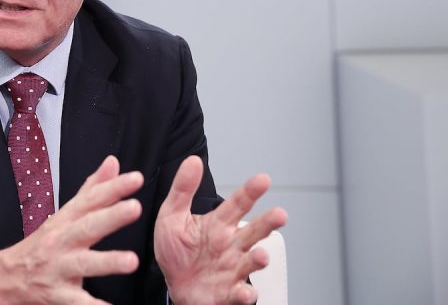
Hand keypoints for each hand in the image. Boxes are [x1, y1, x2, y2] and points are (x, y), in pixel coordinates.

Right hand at [0, 155, 142, 304]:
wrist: (5, 278)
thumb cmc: (42, 245)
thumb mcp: (64, 215)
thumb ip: (92, 190)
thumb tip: (112, 163)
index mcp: (66, 220)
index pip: (90, 200)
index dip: (113, 188)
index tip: (136, 178)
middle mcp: (62, 241)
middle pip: (87, 227)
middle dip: (110, 217)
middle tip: (135, 208)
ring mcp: (58, 268)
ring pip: (84, 264)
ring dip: (107, 262)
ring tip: (132, 261)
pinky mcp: (57, 296)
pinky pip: (77, 303)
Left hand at [154, 156, 286, 304]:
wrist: (174, 285)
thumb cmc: (176, 250)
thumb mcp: (172, 216)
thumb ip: (183, 189)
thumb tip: (192, 160)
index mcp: (219, 224)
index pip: (237, 204)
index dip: (250, 191)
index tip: (263, 179)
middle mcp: (231, 245)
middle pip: (253, 231)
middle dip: (267, 223)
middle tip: (280, 215)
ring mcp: (232, 268)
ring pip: (252, 262)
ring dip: (259, 259)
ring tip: (261, 256)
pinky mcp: (228, 292)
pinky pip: (239, 294)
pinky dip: (244, 294)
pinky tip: (245, 291)